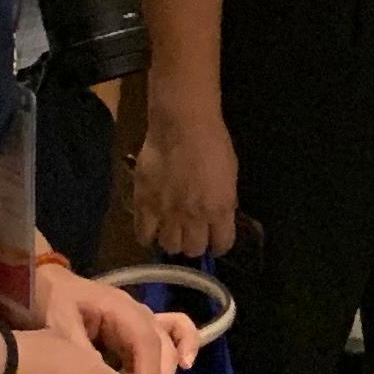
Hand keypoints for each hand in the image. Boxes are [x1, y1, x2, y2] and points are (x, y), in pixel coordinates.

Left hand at [43, 264, 199, 373]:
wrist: (51, 287)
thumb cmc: (56, 303)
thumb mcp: (61, 324)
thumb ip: (80, 349)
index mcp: (121, 308)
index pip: (147, 342)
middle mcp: (140, 313)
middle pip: (163, 349)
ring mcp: (144, 320)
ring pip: (169, 347)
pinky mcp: (141, 329)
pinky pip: (173, 335)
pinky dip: (184, 348)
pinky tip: (187, 365)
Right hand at [131, 91, 238, 256]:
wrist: (182, 124)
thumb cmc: (212, 142)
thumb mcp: (230, 175)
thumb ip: (224, 201)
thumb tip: (219, 216)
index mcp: (220, 209)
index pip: (222, 244)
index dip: (220, 244)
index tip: (216, 240)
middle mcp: (194, 217)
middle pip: (193, 249)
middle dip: (195, 243)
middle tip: (192, 232)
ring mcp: (167, 213)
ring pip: (169, 246)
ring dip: (172, 240)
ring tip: (172, 228)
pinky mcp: (144, 205)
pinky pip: (143, 235)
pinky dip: (148, 235)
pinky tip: (152, 227)